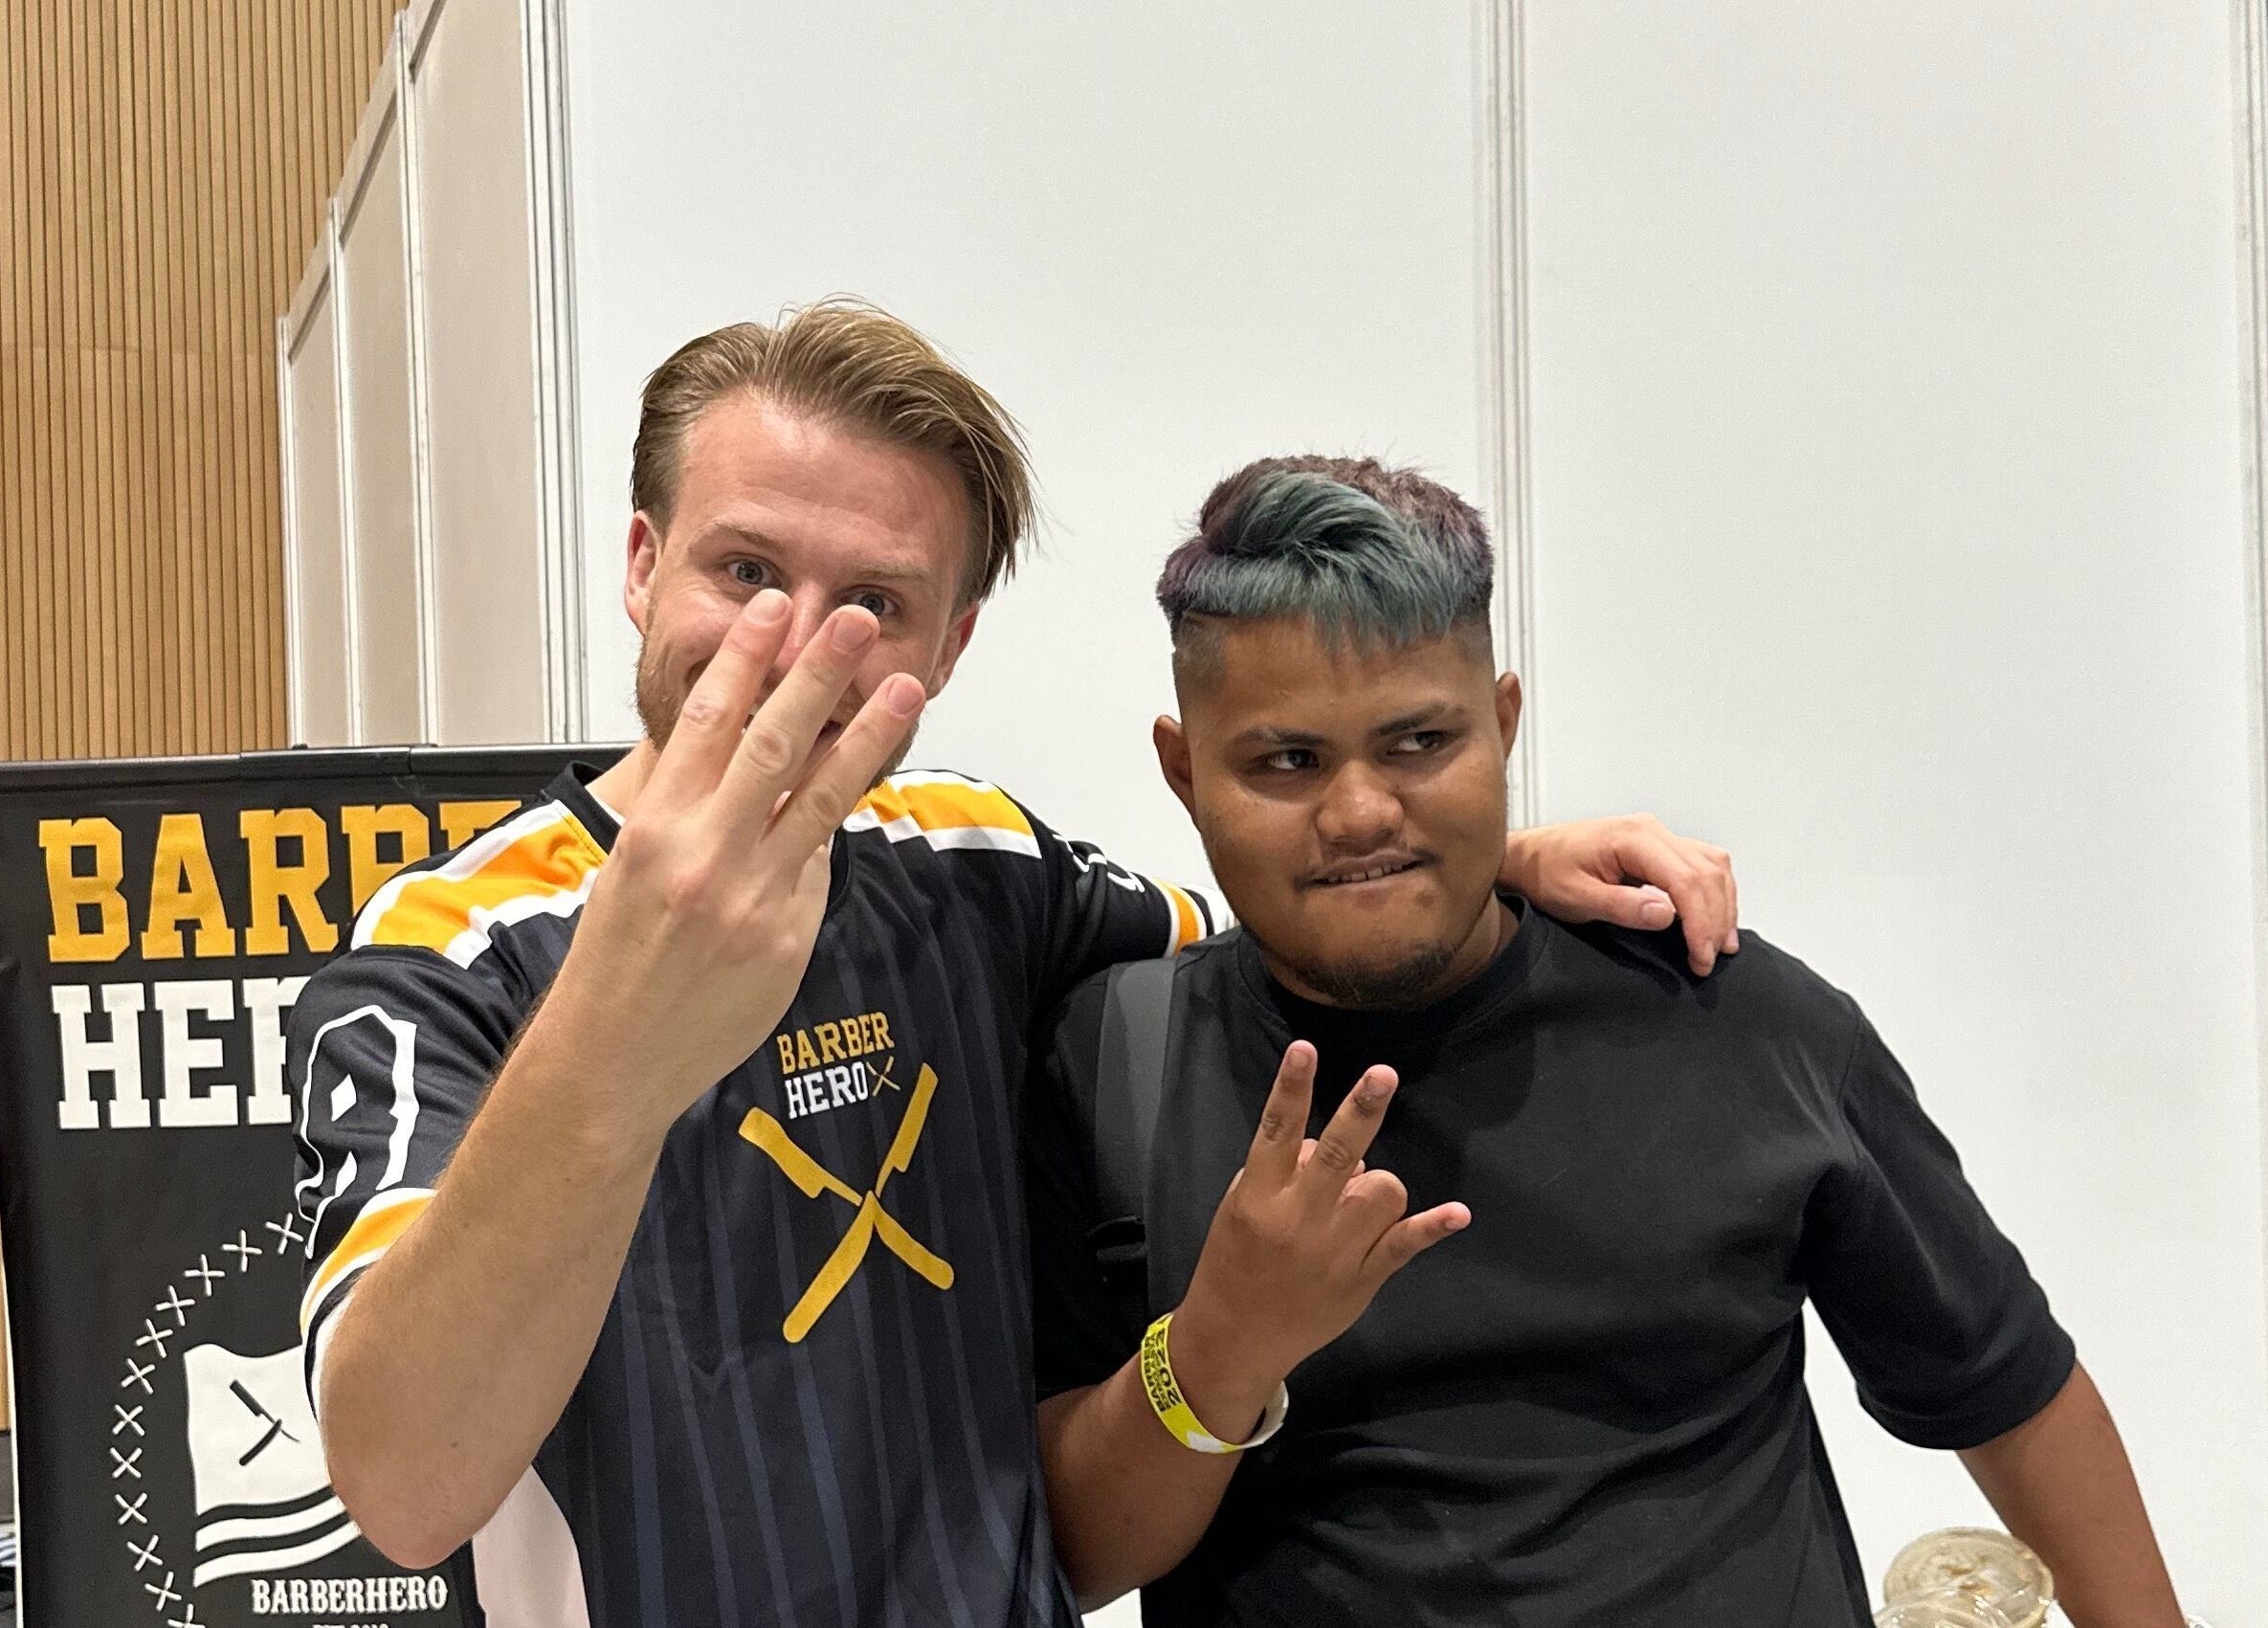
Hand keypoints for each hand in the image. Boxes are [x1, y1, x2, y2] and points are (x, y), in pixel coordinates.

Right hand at [551, 590, 923, 1137]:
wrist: (613, 1057)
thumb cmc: (614, 962)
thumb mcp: (629, 868)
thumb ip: (687, 814)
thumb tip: (745, 765)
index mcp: (654, 827)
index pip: (706, 721)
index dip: (744, 660)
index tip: (772, 612)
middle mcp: (702, 854)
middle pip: (772, 743)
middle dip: (816, 673)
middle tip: (852, 621)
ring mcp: (750, 897)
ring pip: (819, 797)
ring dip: (866, 734)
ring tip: (899, 686)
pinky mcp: (787, 936)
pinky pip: (816, 868)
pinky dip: (826, 836)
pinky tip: (847, 800)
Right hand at [1176, 1043, 1468, 1389]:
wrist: (1236, 1338)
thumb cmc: (1235, 1262)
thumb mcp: (1239, 1206)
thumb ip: (1281, 1169)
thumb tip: (1327, 1142)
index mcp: (1260, 1196)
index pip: (1276, 1130)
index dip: (1292, 1088)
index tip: (1305, 1049)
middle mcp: (1299, 1218)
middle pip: (1337, 1153)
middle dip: (1360, 1111)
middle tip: (1383, 1075)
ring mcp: (1335, 1250)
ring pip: (1381, 1190)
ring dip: (1377, 1184)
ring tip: (1355, 1205)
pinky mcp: (1363, 1278)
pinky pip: (1404, 1244)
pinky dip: (1432, 1227)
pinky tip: (1458, 1213)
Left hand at [1502, 814, 1739, 975]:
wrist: (1529, 857)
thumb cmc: (1545, 872)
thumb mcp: (1576, 897)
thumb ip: (1621, 906)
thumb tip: (1666, 913)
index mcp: (1633, 838)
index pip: (1686, 879)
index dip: (1700, 921)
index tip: (1700, 955)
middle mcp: (1651, 831)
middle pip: (1706, 872)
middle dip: (1715, 919)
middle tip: (1708, 959)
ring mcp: (1657, 838)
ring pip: (1711, 866)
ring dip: (1722, 905)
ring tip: (1720, 945)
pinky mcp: (1658, 849)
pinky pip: (1702, 865)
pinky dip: (1714, 893)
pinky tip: (1714, 919)